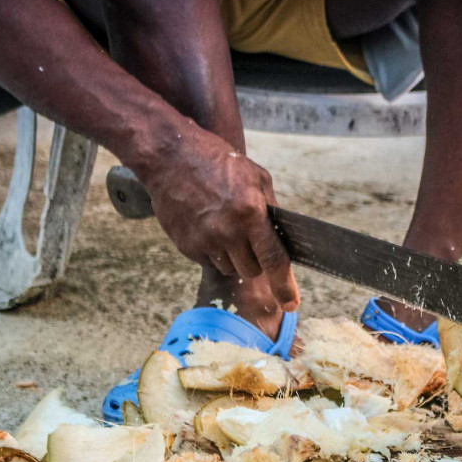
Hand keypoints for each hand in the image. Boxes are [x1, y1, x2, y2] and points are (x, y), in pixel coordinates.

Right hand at [131, 125, 299, 310]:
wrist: (170, 157)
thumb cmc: (218, 162)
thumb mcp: (256, 177)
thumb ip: (271, 209)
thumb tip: (284, 238)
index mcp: (251, 213)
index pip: (274, 259)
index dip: (285, 285)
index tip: (291, 304)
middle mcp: (228, 231)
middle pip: (252, 270)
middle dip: (255, 261)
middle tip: (248, 239)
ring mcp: (205, 241)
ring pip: (230, 269)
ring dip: (233, 256)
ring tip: (224, 226)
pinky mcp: (187, 246)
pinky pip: (208, 262)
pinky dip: (213, 251)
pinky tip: (207, 225)